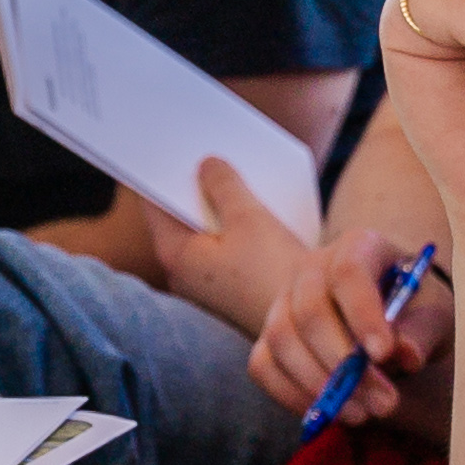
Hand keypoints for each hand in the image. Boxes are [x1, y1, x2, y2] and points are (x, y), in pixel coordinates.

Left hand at [143, 154, 313, 336]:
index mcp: (175, 254)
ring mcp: (206, 281)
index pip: (151, 202)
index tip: (157, 139)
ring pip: (203, 229)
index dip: (155, 168)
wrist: (312, 326)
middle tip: (196, 143)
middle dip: (189, 181)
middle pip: (178, 214)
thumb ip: (223, 185)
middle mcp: (182, 271)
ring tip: (224, 161)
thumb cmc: (275, 273)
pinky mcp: (230, 286)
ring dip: (214, 200)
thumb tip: (206, 163)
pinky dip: (231, 221)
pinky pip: (223, 243)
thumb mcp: (249, 218)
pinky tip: (248, 197)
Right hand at [249, 224, 459, 425]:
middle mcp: (311, 268)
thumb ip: (423, 331)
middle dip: (342, 364)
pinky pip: (263, 365)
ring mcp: (283, 300)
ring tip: (362, 414)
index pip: (348, 273)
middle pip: (309, 311)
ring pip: (280, 340)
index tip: (384, 355)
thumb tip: (406, 355)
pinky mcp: (269, 335)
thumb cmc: (415, 306)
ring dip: (318, 384)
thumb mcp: (435, 313)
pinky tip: (329, 413)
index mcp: (357, 247)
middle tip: (383, 403)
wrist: (389, 306)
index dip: (362, 314)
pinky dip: (290, 395)